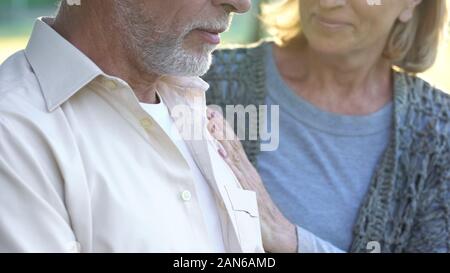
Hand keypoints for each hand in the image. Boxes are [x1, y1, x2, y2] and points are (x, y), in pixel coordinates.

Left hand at [207, 107, 297, 252]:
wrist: (277, 230)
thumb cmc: (257, 213)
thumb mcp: (243, 191)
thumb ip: (232, 179)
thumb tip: (218, 167)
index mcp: (245, 170)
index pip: (233, 144)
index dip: (222, 128)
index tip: (211, 113)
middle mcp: (247, 171)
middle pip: (233, 144)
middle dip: (220, 127)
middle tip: (208, 110)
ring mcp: (248, 180)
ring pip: (234, 155)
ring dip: (222, 138)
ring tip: (211, 123)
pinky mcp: (248, 192)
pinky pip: (236, 175)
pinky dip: (228, 162)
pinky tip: (220, 152)